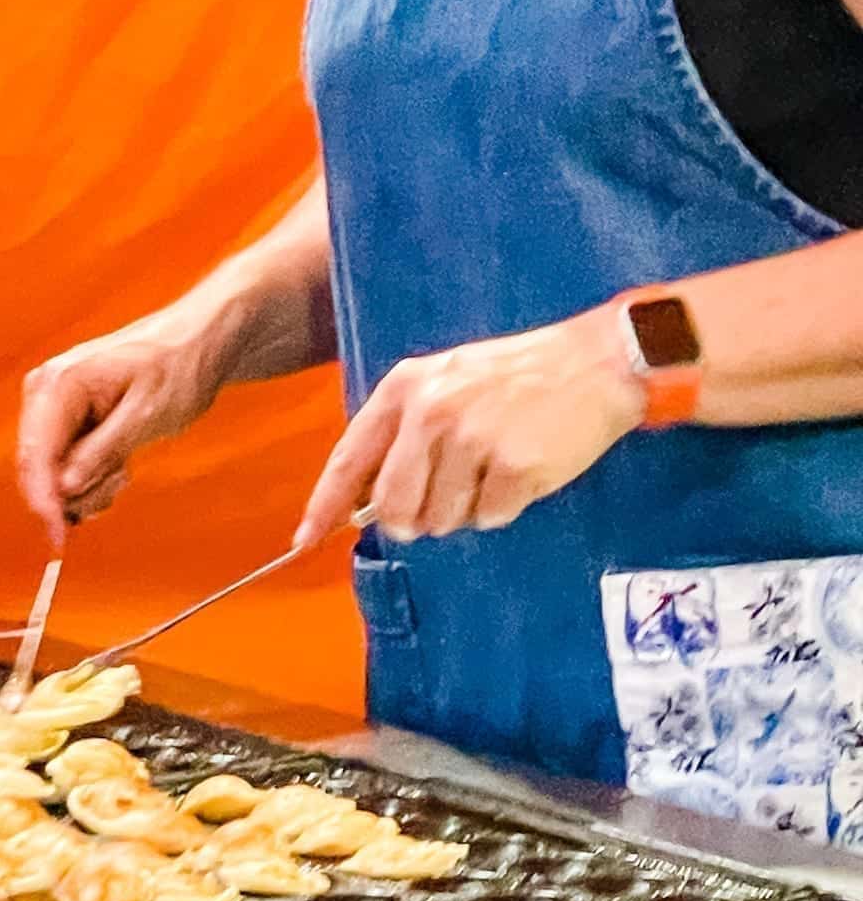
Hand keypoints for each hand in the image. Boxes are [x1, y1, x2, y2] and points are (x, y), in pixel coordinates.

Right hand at [18, 317, 231, 545]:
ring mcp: (54, 407)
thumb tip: (64, 488)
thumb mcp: (146, 415)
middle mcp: (46, 392)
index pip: (35, 454)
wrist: (195, 344)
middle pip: (38, 469)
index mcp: (59, 383)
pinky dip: (92, 477)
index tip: (58, 537)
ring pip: (52, 473)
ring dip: (90, 485)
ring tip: (126, 466)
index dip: (44, 501)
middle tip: (120, 482)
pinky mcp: (66, 420)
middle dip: (77, 491)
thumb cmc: (176, 366)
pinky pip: (65, 465)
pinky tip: (119, 465)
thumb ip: (101, 452)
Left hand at [294, 307, 644, 547]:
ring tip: (492, 468)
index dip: (324, 505)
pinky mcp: (513, 467)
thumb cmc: (516, 376)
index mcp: (406, 388)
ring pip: (441, 519)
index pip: (349, 459)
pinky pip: (489, 518)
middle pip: (393, 506)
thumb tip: (366, 502)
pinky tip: (520, 471)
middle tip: (446, 498)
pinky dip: (503, 507)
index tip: (304, 539)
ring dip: (465, 510)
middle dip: (413, 519)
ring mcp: (471, 440)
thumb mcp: (445, 381)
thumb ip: (403, 433)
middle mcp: (431, 413)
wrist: (595, 362)